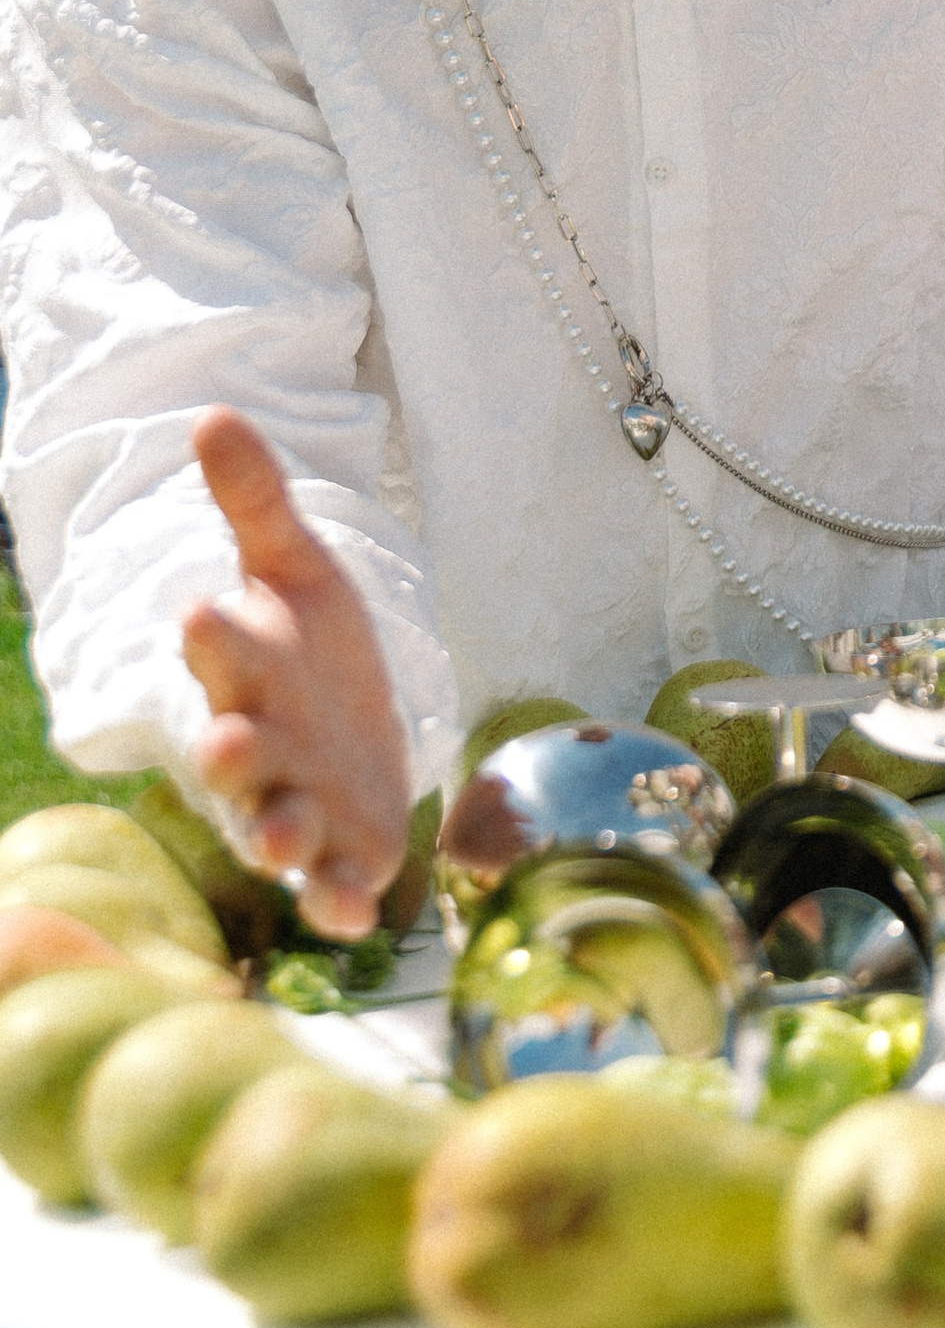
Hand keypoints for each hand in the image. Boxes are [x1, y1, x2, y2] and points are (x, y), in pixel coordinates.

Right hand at [180, 409, 411, 941]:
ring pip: (275, 825)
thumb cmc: (313, 650)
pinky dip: (336, 905)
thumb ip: (256, 503)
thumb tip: (214, 414)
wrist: (356, 729)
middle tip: (226, 738)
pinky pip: (331, 889)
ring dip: (280, 832)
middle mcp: (260, 743)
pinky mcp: (343, 856)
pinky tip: (351, 914)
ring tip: (289, 834)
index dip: (215, 632)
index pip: (221, 646)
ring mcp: (296, 805)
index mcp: (246, 668)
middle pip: (235, 747)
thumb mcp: (297, 570)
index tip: (205, 606)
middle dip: (230, 747)